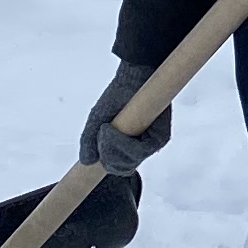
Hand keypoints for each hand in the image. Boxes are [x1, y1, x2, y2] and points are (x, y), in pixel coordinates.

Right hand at [81, 57, 170, 177]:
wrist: (132, 78)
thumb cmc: (116, 98)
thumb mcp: (96, 120)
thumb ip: (89, 142)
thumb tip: (86, 162)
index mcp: (128, 147)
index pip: (118, 167)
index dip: (106, 162)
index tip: (96, 152)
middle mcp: (142, 148)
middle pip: (122, 168)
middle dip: (106, 155)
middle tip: (101, 132)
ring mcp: (151, 143)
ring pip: (129, 162)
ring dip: (110, 148)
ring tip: (105, 128)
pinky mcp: (161, 137)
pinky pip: (138, 152)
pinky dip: (121, 143)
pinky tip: (110, 129)